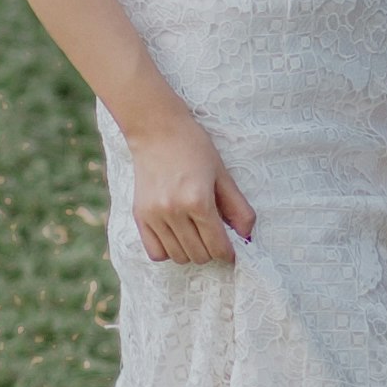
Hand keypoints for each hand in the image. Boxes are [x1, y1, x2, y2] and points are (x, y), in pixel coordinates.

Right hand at [127, 118, 256, 264]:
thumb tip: (247, 236)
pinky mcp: (140, 216)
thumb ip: (238, 208)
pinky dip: (169, 251)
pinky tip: (176, 236)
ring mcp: (154, 216)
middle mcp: (174, 212)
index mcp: (198, 201)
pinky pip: (155, 252)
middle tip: (214, 237)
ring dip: (192, 251)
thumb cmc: (193, 147)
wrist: (156, 130)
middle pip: (199, 255)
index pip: (217, 246)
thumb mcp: (222, 174)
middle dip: (212, 251)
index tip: (231, 250)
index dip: (228, 253)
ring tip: (196, 234)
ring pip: (178, 257)